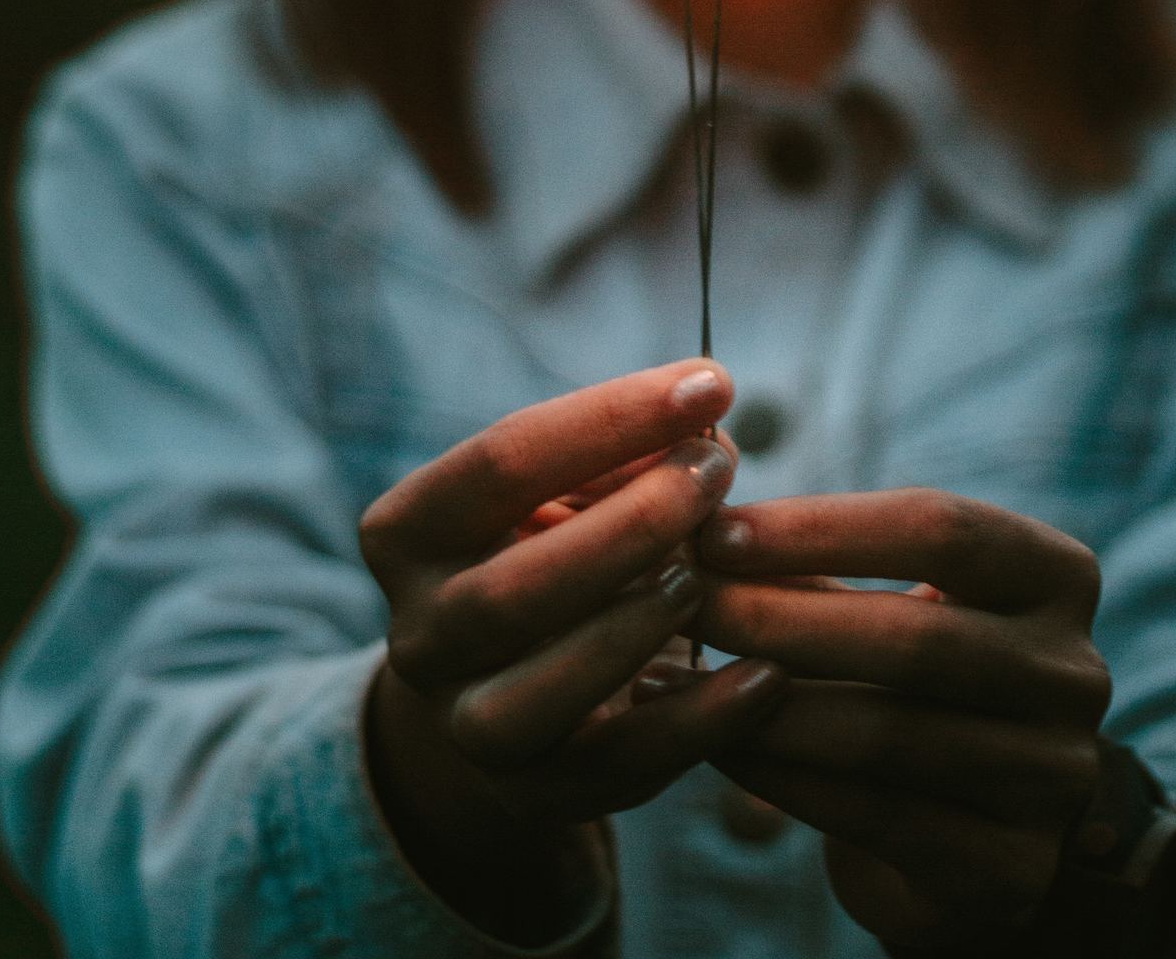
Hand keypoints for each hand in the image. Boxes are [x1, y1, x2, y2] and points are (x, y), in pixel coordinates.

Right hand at [358, 358, 785, 940]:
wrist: (518, 681)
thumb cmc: (563, 544)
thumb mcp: (574, 489)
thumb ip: (631, 456)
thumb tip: (707, 431)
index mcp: (410, 532)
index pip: (500, 462)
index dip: (612, 418)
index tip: (715, 380)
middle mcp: (417, 634)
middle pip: (514, 585)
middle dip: (632, 524)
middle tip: (717, 473)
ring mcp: (466, 726)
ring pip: (540, 691)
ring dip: (636, 626)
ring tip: (710, 574)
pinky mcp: (534, 794)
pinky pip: (615, 768)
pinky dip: (698, 724)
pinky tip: (766, 677)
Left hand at [680, 489, 1108, 952]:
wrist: (977, 821)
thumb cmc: (911, 673)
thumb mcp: (891, 597)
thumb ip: (814, 556)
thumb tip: (695, 495)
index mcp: (1057, 576)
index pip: (941, 528)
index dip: (820, 527)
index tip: (715, 528)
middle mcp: (1075, 672)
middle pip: (915, 635)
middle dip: (780, 617)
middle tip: (682, 601)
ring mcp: (1054, 776)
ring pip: (888, 734)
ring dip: (763, 705)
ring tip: (676, 678)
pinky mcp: (1012, 867)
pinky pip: (876, 815)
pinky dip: (781, 778)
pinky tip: (714, 748)